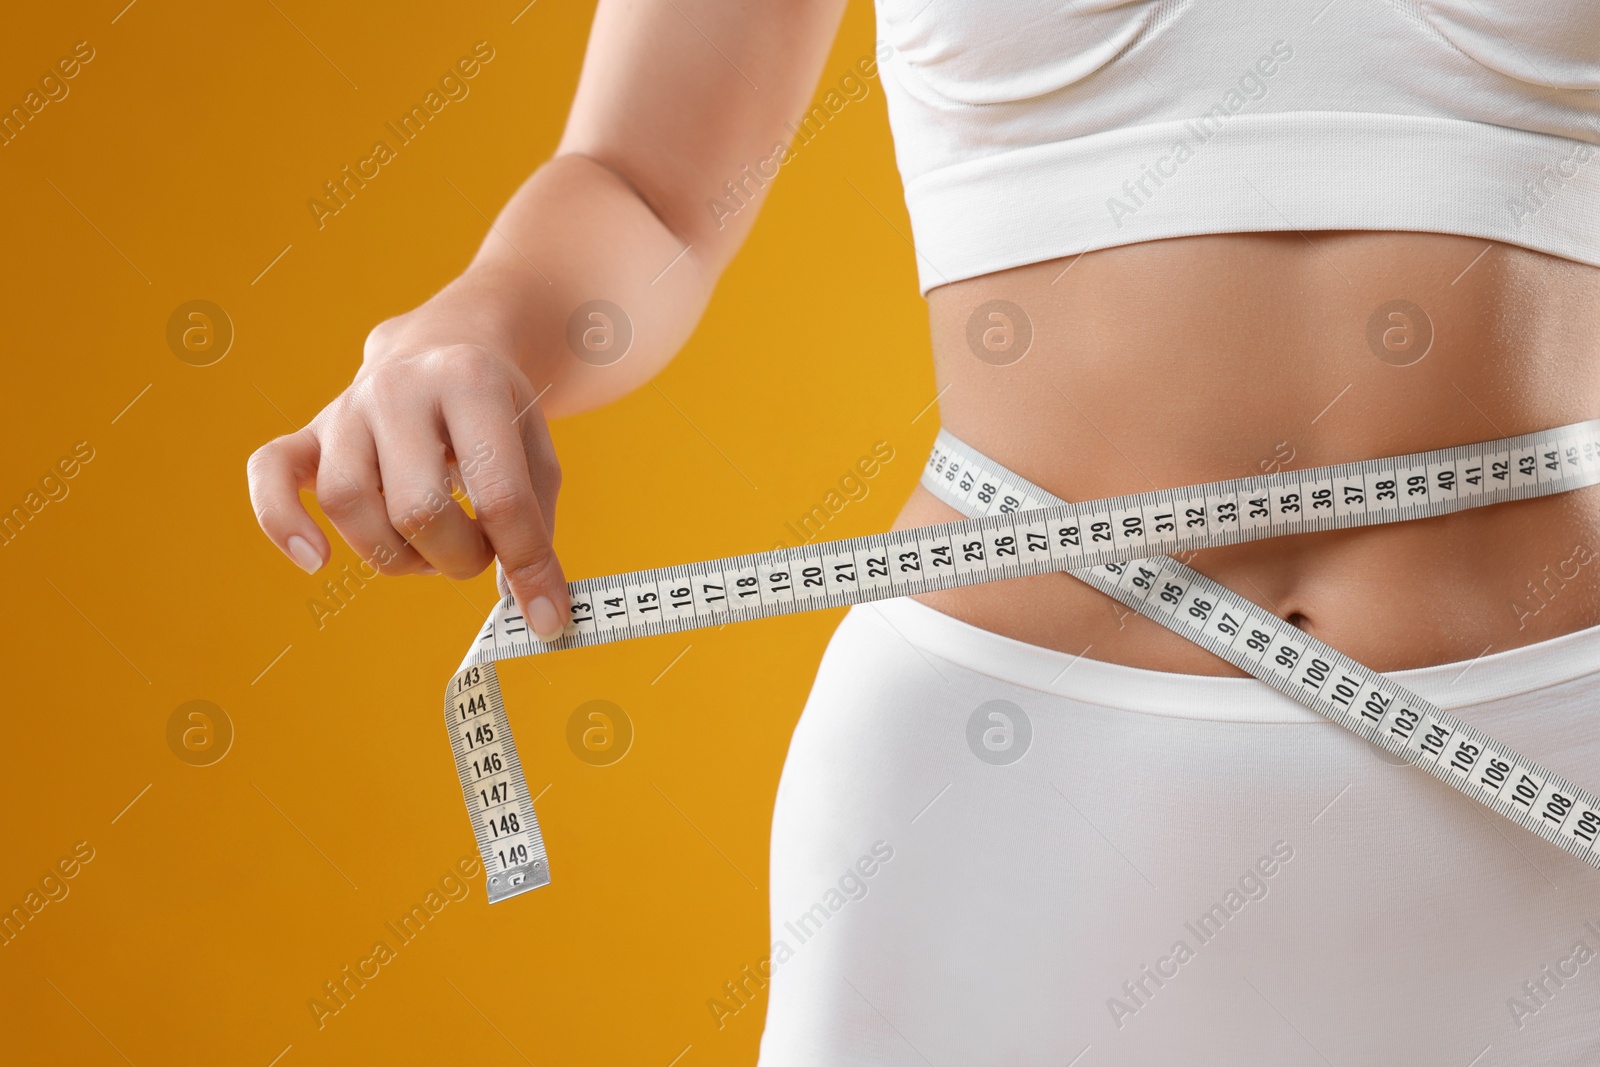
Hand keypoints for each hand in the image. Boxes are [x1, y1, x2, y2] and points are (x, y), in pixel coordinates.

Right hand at [247, 295, 569, 641]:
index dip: (526, 563)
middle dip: (459, 557)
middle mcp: (400, 387)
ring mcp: (346, 407)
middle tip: (480, 552)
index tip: (545, 612)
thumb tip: (533, 610)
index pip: (499, 495)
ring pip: (347, 505)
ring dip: (395, 555)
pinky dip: (281, 523)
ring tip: (432, 549)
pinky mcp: (309, 429)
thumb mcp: (538, 452)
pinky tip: (315, 560)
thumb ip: (536, 526)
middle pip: (417, 509)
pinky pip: (269, 474)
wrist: (445, 343)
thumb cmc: (497, 416)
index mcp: (470, 381)